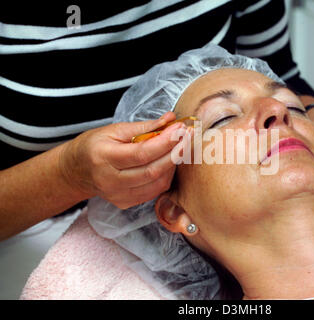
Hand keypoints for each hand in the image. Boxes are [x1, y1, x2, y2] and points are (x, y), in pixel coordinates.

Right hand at [60, 112, 189, 208]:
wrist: (76, 171)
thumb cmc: (94, 146)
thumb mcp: (113, 130)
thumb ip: (143, 127)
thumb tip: (170, 119)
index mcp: (104, 158)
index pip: (142, 153)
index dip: (165, 141)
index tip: (181, 127)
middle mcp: (110, 180)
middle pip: (152, 171)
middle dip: (176, 152)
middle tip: (189, 136)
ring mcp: (118, 195)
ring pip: (157, 183)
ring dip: (174, 164)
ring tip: (181, 146)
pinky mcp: (126, 203)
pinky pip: (154, 191)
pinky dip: (166, 175)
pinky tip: (169, 161)